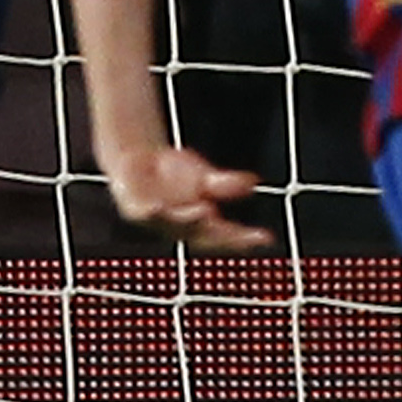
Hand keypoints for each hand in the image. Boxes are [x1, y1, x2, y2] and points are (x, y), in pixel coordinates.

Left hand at [104, 140, 271, 250]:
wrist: (139, 162)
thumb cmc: (176, 176)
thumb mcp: (204, 177)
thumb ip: (224, 184)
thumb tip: (252, 182)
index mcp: (203, 223)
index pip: (228, 235)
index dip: (246, 239)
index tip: (266, 239)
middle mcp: (183, 227)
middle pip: (204, 236)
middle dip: (221, 237)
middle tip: (239, 235)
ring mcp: (160, 221)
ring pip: (176, 225)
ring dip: (189, 220)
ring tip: (204, 211)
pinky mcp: (136, 211)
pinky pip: (144, 213)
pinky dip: (151, 212)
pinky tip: (158, 207)